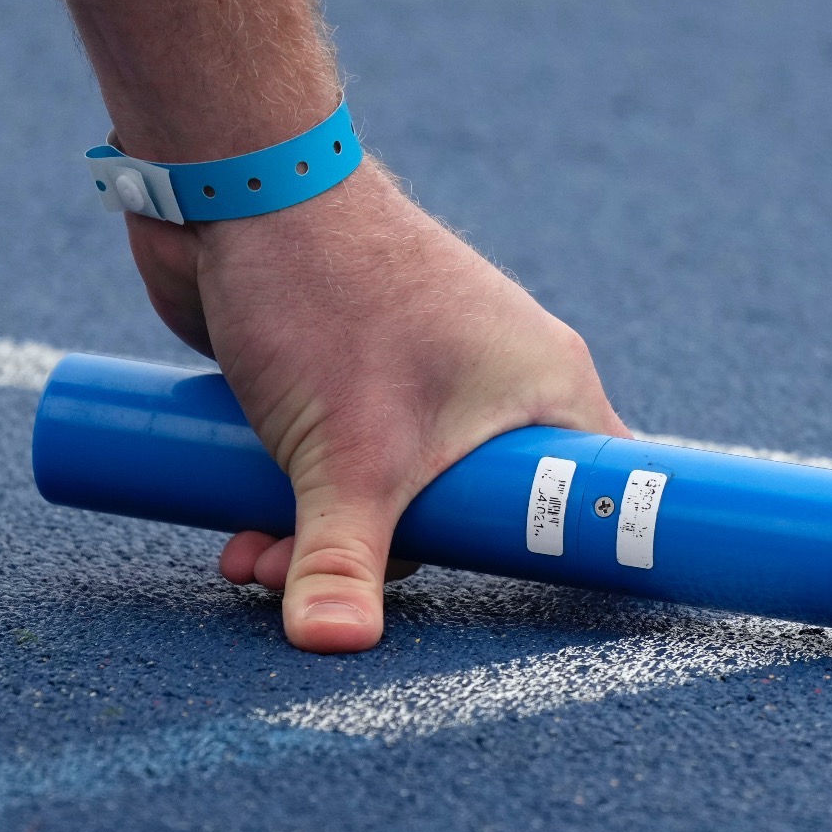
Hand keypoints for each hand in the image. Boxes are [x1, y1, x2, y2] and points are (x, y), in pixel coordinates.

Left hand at [123, 160, 628, 651]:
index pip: (597, 494)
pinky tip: (240, 534)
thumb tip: (333, 647)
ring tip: (252, 564)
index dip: (580, 556)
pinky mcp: (352, 377)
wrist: (235, 185)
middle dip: (396, 563)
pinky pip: (344, 465)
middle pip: (477, 514)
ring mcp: (421, 378)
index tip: (549, 613)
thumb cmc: (330, 295)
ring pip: (396, 494)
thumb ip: (342, 557)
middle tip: (333, 592)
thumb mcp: (348, 453)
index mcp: (543, 388)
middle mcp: (495, 383)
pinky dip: (299, 503)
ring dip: (327, 541)